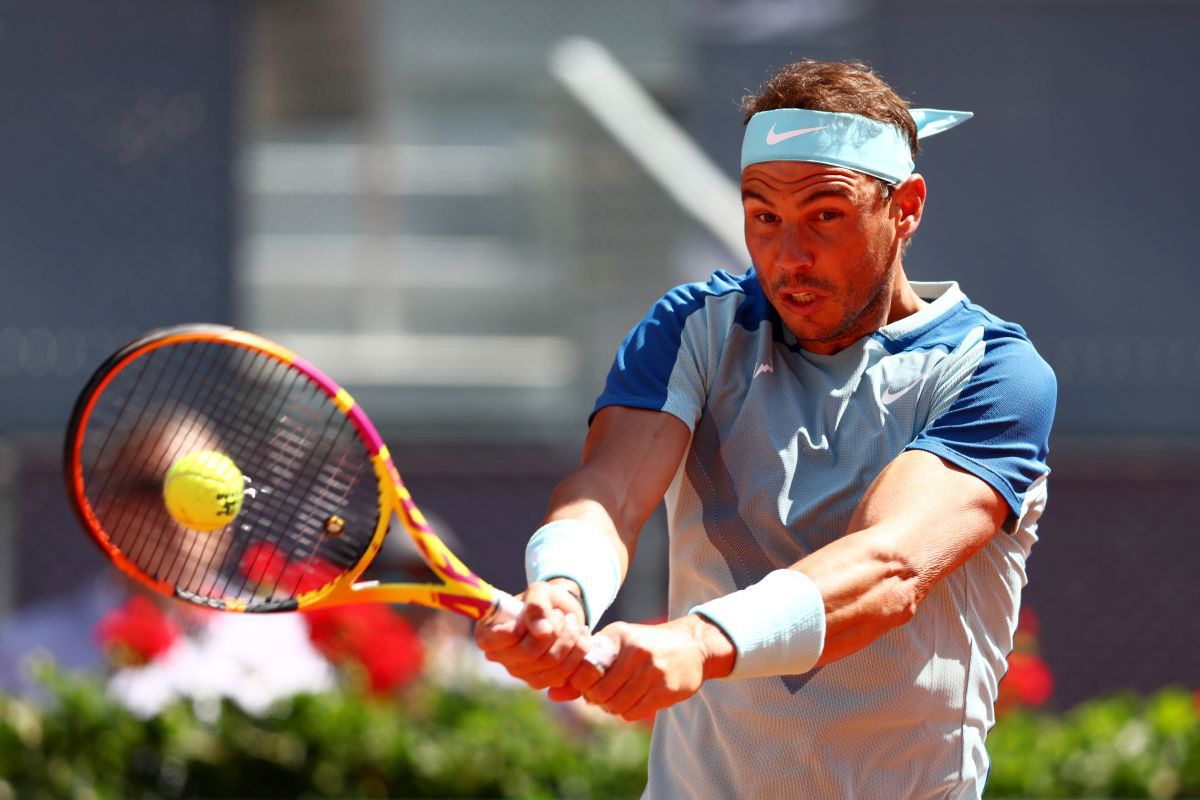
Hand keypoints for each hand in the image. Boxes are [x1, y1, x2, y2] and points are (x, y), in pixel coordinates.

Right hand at [474, 580, 590, 689]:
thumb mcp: (540, 592)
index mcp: (488, 633)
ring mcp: (520, 672)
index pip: (493, 642)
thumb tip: (543, 631)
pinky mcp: (540, 681)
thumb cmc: (544, 600)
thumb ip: (537, 606)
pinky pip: (564, 676)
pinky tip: (579, 639)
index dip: (517, 630)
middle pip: (530, 654)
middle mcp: (500, 657)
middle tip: (563, 615)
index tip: (539, 613)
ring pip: (551, 666)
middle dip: (556, 632)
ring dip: (571, 641)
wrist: (563, 613)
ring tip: (572, 623)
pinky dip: (578, 654)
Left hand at [553, 614, 734, 721]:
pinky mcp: (666, 689)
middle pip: (600, 692)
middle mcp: (636, 652)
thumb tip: (552, 694)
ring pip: (616, 705)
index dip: (581, 684)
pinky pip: (634, 712)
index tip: (586, 684)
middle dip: (595, 699)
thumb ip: (583, 668)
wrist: (691, 646)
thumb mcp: (615, 645)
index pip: (586, 669)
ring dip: (611, 707)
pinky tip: (632, 700)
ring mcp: (653, 671)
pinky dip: (627, 712)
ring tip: (616, 697)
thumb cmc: (643, 646)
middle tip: (600, 695)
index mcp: (619, 636)